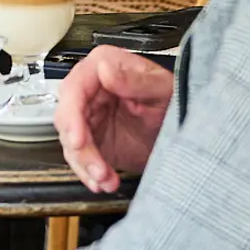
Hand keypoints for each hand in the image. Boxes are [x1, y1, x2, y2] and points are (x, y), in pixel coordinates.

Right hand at [56, 45, 175, 194]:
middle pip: (67, 119)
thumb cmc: (174, 100)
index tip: (78, 139)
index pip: (75, 89)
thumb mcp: (161, 89)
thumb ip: (134, 79)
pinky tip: (102, 182)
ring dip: (87, 166)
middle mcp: (91, 90)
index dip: (72, 116)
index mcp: (104, 66)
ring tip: (106, 179)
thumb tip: (106, 70)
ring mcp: (89, 116)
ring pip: (72, 143)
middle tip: (96, 168)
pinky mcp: (91, 140)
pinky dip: (89, 174)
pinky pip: (80, 158)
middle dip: (81, 148)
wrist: (181, 130)